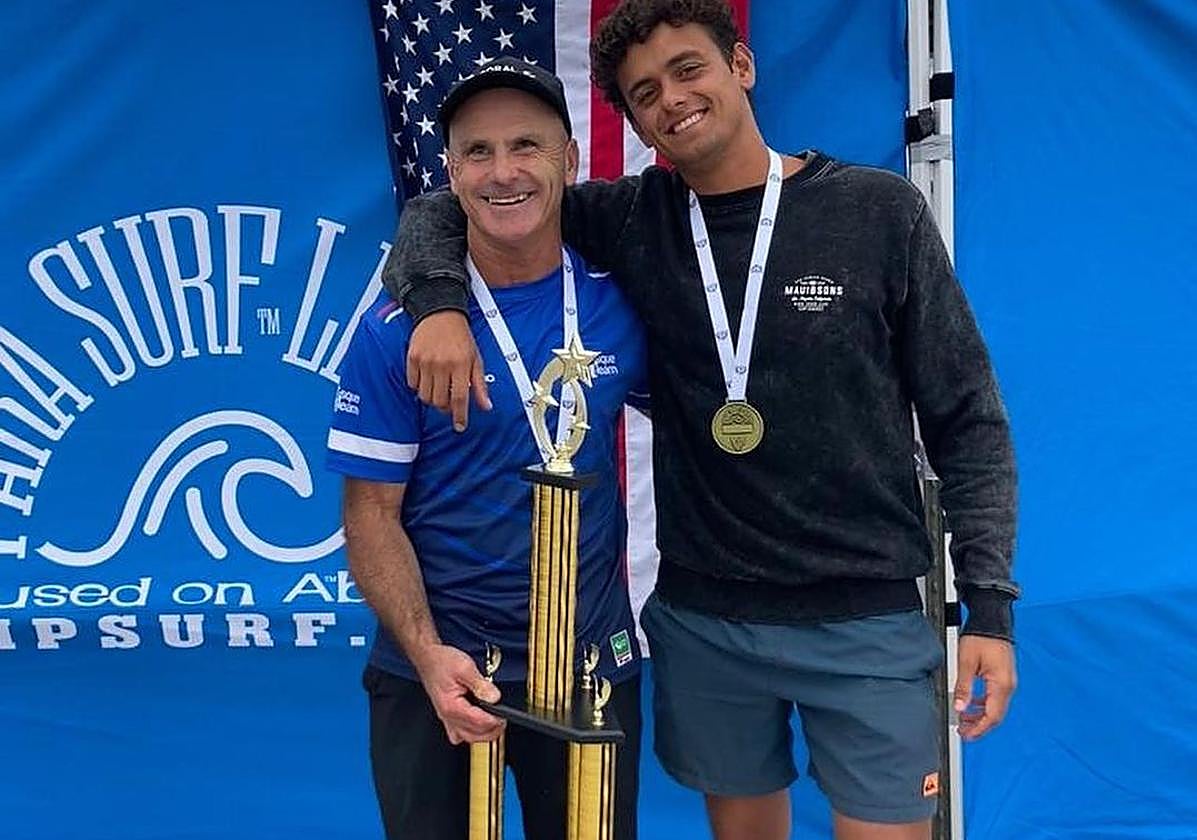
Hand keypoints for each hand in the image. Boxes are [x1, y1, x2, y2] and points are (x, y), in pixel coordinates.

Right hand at [406, 311, 491, 430]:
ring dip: (432, 399)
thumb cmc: (461, 338)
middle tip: (449, 402)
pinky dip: (419, 387)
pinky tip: (427, 380)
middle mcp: (442, 364)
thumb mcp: (476, 359)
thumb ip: (480, 385)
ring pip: (425, 396)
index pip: (459, 398)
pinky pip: (413, 384)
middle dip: (445, 407)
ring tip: (439, 390)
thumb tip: (486, 407)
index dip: (459, 416)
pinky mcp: (412, 358)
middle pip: (440, 401)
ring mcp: (425, 361)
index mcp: (461, 365)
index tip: (460, 426)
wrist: (440, 314)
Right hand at [414, 644, 503, 743]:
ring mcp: (446, 717)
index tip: (504, 717)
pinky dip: (470, 733)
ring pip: (466, 737)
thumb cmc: (442, 661)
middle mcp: (447, 716)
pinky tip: (477, 725)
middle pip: (473, 735)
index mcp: (452, 706)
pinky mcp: (447, 715)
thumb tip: (495, 698)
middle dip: (491, 731)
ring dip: (482, 734)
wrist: (428, 658)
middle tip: (502, 722)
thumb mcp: (465, 667)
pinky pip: (459, 734)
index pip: (478, 722)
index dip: (494, 721)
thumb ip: (481, 685)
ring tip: (493, 724)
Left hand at [954, 634, 1016, 740]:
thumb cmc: (981, 637)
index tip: (966, 735)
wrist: (992, 621)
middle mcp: (1008, 686)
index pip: (992, 716)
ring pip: (995, 707)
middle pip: (995, 715)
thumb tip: (959, 707)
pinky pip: (995, 697)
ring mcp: (1008, 682)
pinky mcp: (1003, 677)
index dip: (978, 729)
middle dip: (979, 725)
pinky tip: (971, 704)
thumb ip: (963, 687)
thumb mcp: (966, 662)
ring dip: (980, 715)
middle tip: (962, 730)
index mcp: (1001, 685)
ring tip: (963, 718)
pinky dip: (983, 704)